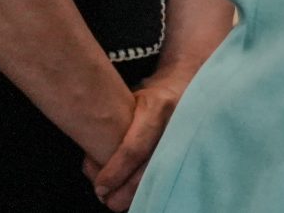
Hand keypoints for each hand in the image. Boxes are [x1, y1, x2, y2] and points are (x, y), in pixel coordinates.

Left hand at [83, 71, 188, 209]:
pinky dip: (150, 189)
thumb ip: (113, 128)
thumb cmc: (149, 95)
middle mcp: (176, 124)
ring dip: (136, 193)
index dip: (115, 172)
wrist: (185, 84)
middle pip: (149, 170)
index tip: (100, 187)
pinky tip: (135, 192)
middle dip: (125, 192)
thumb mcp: (130, 99)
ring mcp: (187, 138)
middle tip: (106, 200)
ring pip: (161, 177)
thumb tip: (92, 163)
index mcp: (158, 108)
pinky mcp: (191, 149)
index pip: (135, 149)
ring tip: (117, 198)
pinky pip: (169, 175)